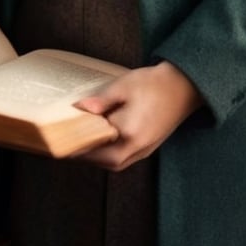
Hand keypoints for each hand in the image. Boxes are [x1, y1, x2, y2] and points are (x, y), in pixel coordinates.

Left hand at [75, 61, 202, 170]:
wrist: (185, 85)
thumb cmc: (155, 83)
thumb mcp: (124, 86)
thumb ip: (101, 101)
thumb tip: (78, 110)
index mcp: (128, 133)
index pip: (95, 148)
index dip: (76, 147)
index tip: (60, 144)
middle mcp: (137, 147)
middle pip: (105, 161)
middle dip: (87, 155)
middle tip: (70, 144)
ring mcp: (145, 150)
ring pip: (116, 163)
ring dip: (99, 157)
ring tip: (86, 142)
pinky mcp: (150, 147)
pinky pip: (126, 158)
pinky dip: (112, 154)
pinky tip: (106, 140)